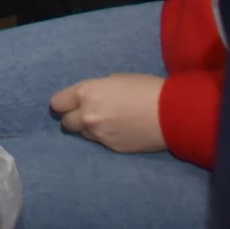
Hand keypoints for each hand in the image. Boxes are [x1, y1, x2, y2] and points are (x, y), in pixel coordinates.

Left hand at [51, 73, 167, 153]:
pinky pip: (100, 142)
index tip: (68, 104)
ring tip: (106, 122)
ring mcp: (100, 135)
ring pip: (83, 134)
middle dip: (73, 118)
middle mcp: (88, 116)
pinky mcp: (112, 148)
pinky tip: (120, 130)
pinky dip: (105, 137)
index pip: (57, 103)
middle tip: (86, 114)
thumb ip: (96, 90)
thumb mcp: (115, 80)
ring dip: (89, 129)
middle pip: (66, 122)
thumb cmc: (145, 88)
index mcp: (86, 93)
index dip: (62, 103)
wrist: (172, 114)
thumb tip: (90, 98)